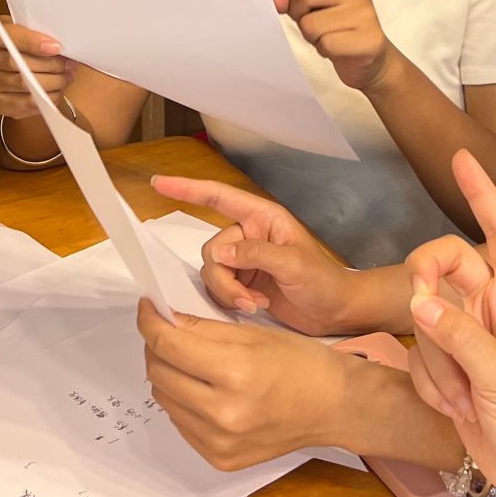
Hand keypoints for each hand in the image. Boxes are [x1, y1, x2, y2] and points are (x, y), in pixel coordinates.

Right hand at [0, 17, 71, 120]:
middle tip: (67, 65)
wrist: (17, 66)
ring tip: (65, 78)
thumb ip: (41, 34)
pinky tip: (57, 92)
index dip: (31, 42)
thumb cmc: (27, 45)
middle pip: (15, 62)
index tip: (55, 47)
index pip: (5, 35)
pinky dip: (45, 99)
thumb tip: (66, 48)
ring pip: (22, 85)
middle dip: (48, 65)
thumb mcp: (30, 30)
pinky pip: (24, 104)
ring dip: (50, 83)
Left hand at [139, 300, 350, 469]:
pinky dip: (182, 401)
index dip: (149, 321)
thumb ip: (202, 328)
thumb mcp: (253, 333)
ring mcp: (219, 442)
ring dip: (167, 374)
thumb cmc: (300, 363)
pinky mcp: (219, 458)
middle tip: (165, 330)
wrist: (333, 407)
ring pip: (164, 399)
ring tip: (186, 360)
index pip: (168, 345)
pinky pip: (181, 423)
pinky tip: (201, 388)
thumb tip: (163, 320)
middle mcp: (223, 413)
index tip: (147, 308)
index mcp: (235, 373)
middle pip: (159, 373)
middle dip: (155, 346)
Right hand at [150, 174, 362, 334]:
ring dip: (228, 292)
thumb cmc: (324, 282)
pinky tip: (253, 307)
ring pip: (212, 272)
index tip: (158, 184)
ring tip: (255, 304)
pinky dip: (230, 301)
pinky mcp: (243, 284)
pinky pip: (218, 289)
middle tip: (249, 299)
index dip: (187, 188)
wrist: (337, 312)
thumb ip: (256, 254)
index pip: (219, 197)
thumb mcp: (294, 264)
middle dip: (224, 278)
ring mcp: (244, 261)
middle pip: (212, 250)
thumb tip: (218, 254)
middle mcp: (249, 235)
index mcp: (262, 218)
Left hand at [273, 0, 398, 91]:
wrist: (371, 61)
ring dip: (313, 38)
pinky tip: (339, 49)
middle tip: (316, 23)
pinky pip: (326, 44)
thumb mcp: (314, 11)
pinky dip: (325, 51)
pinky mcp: (369, 38)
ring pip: (311, 25)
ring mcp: (365, 13)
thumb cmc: (338, 30)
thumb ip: (295, 0)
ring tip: (330, 37)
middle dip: (300, 14)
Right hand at [406, 151, 495, 496]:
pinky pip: (419, 357)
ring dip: (437, 364)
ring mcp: (467, 335)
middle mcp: (491, 308)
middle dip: (426, 289)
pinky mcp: (448, 364)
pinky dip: (431, 385)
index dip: (482, 193)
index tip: (463, 156)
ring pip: (424, 320)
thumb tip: (420, 302)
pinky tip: (459, 410)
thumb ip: (462, 339)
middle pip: (442, 267)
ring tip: (469, 399)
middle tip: (424, 317)